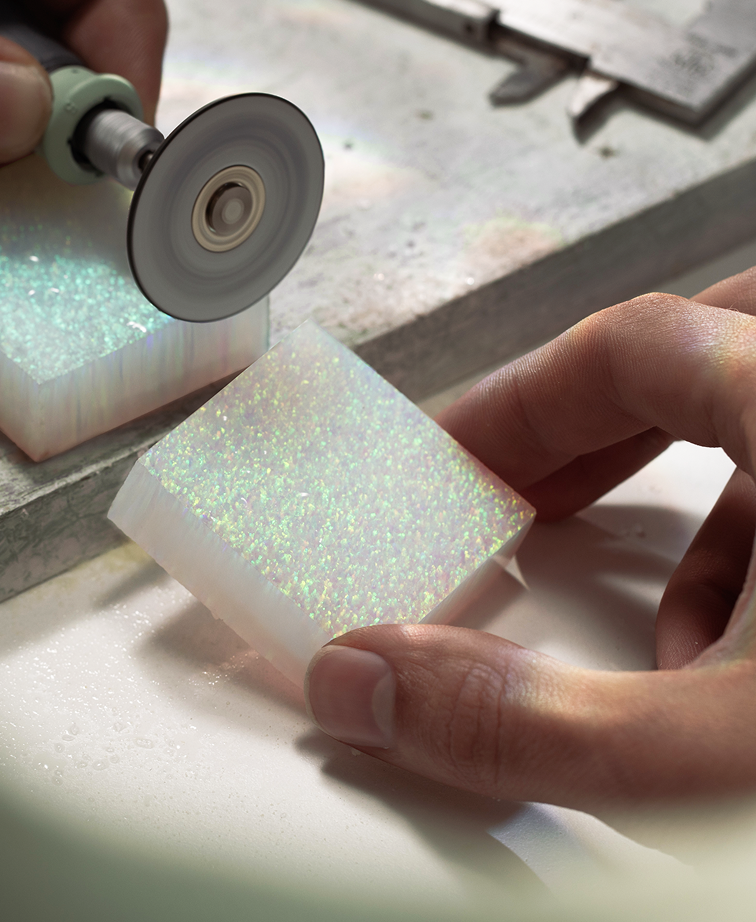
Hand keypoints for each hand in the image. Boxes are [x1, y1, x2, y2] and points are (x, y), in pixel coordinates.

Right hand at [305, 268, 755, 808]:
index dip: (517, 402)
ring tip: (639, 605)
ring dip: (678, 494)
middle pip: (691, 348)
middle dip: (585, 423)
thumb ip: (531, 720)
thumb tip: (371, 683)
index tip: (449, 461)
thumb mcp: (720, 749)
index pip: (626, 342)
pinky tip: (724, 655)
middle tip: (517, 487)